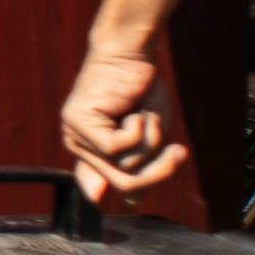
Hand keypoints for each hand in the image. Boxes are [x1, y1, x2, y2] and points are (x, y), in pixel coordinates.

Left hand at [61, 39, 188, 202]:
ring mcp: (75, 136)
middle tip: (180, 153)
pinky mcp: (78, 124)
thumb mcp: (150, 136)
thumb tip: (132, 202)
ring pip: (125, 167)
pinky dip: (139, 131)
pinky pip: (119, 148)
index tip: (144, 184)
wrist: (132, 52)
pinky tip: (133, 111)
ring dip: (151, 142)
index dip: (130, 192)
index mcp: (92, 152)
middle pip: (125, 185)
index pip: (104, 190)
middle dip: (160, 172)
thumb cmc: (141, 90)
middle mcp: (78, 147)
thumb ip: (141, 166)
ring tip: (145, 116)